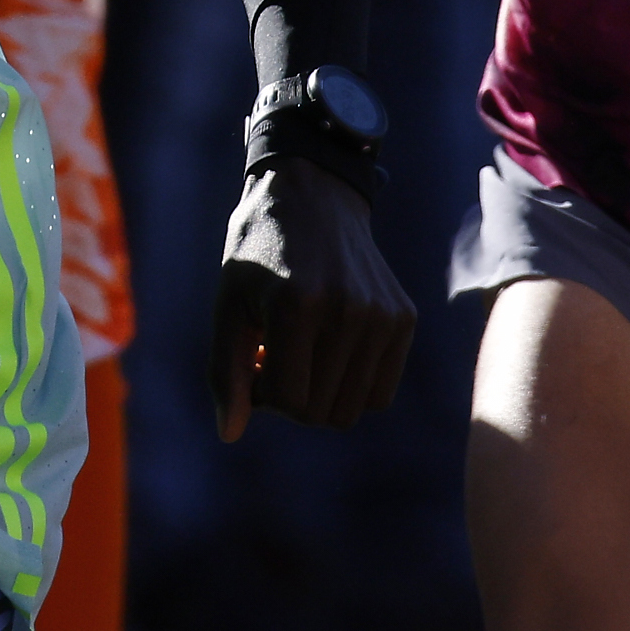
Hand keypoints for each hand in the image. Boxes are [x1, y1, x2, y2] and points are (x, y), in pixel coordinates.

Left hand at [209, 157, 414, 437]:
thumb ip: (226, 370)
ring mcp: (382, 316)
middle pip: (319, 412)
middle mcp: (348, 312)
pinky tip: (331, 348)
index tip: (253, 360)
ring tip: (303, 350)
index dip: (262, 395)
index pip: (287, 402)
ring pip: (351, 410)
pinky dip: (351, 385)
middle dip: (290, 397)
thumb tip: (229, 435)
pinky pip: (379, 392)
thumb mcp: (228, 304)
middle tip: (276, 354)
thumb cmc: (259, 253)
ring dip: (320, 393)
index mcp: (298, 307)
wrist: (313, 195)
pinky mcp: (404, 318)